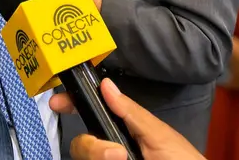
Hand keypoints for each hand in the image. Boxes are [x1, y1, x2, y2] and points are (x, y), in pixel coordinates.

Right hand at [49, 78, 205, 159]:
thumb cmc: (180, 158)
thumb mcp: (158, 133)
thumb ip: (130, 112)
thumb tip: (105, 84)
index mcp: (123, 130)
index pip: (92, 114)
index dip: (73, 105)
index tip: (58, 103)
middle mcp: (112, 149)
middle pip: (82, 143)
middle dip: (92, 146)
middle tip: (117, 154)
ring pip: (84, 157)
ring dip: (98, 157)